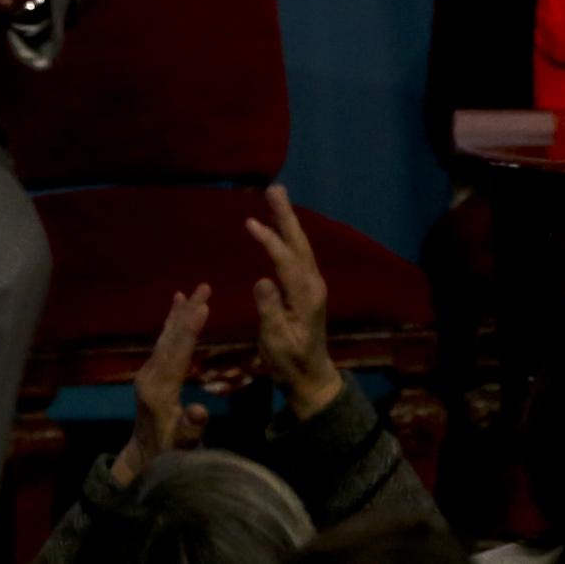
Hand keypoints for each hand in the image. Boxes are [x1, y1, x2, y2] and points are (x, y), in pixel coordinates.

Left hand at [113, 284, 212, 486]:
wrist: (143, 457)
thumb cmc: (169, 452)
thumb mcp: (182, 446)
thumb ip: (190, 429)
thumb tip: (200, 410)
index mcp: (159, 390)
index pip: (178, 354)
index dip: (190, 330)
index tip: (203, 306)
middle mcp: (150, 376)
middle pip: (171, 339)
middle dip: (188, 312)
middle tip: (204, 286)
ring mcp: (147, 373)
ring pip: (166, 337)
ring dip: (180, 313)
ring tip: (193, 290)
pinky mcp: (149, 372)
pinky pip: (163, 341)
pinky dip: (171, 322)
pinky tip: (176, 308)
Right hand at [244, 184, 341, 419]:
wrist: (309, 375)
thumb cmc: (289, 362)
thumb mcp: (276, 341)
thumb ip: (270, 311)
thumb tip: (262, 279)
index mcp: (306, 296)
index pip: (287, 261)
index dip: (270, 240)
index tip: (251, 222)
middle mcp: (313, 284)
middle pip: (299, 244)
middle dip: (286, 216)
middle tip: (275, 189)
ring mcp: (312, 285)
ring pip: (300, 246)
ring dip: (287, 221)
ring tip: (275, 197)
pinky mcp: (307, 288)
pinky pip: (297, 255)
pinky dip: (287, 237)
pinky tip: (279, 228)